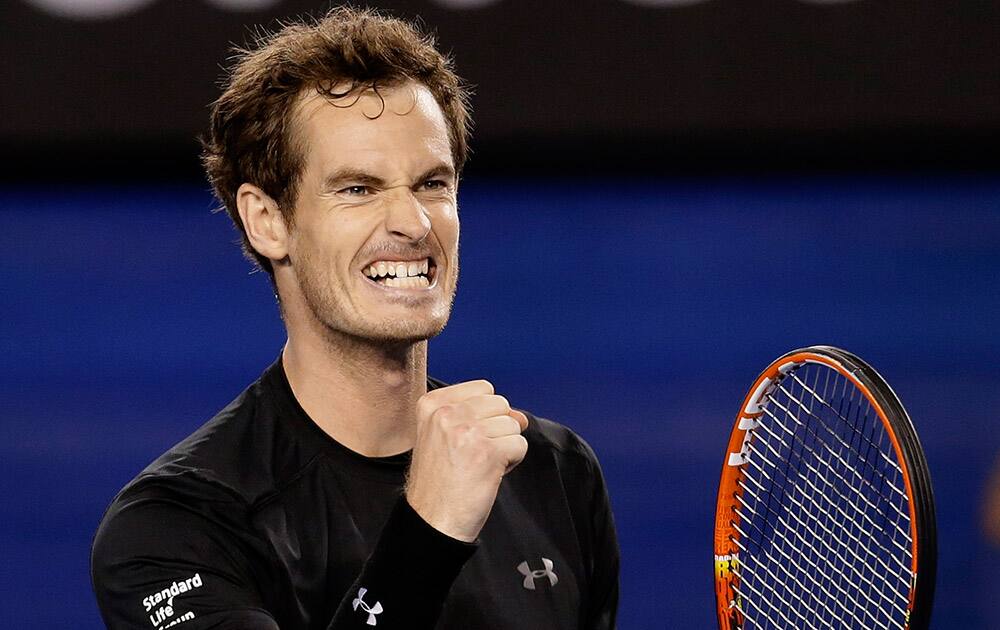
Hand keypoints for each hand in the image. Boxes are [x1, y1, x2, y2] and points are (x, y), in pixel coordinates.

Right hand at [405, 380, 528, 541]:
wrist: (431, 520)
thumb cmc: (439, 483)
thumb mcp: (444, 437)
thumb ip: (479, 416)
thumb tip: (520, 415)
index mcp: (431, 404)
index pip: (483, 388)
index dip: (485, 414)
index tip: (466, 438)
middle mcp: (447, 413)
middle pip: (500, 404)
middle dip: (497, 429)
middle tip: (475, 455)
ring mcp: (468, 431)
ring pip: (513, 424)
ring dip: (505, 447)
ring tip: (480, 466)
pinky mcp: (488, 452)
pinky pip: (520, 445)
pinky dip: (512, 462)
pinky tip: (490, 475)